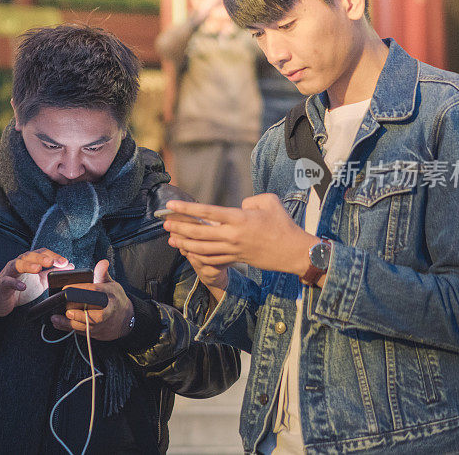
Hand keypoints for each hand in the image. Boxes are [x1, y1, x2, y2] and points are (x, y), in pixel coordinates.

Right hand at [0, 249, 66, 316]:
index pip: (42, 253)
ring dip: (28, 265)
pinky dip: (14, 283)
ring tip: (38, 269)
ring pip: (17, 264)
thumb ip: (53, 272)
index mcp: (29, 261)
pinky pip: (7, 281)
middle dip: (41, 258)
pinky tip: (22, 286)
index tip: (65, 262)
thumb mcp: (40, 281)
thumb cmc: (19, 288)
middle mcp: (18, 263)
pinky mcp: (2, 285)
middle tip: (52, 262)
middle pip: (29, 255)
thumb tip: (69, 266)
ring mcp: (9, 273)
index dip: (53, 256)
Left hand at [51, 259, 133, 340]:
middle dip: (81, 314)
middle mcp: (107, 313)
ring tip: (55, 318)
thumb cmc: (116, 300)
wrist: (126, 320)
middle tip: (67, 311)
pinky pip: (80, 332)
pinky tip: (57, 323)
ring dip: (69, 324)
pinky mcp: (95, 333)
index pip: (95, 292)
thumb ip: (103, 274)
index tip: (67, 288)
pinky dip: (68, 329)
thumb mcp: (112, 285)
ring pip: (85, 327)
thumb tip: (102, 262)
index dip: (81, 289)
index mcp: (110, 298)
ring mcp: (101, 326)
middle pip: (95, 316)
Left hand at [163, 195, 318, 280]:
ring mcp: (234, 249)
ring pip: (203, 249)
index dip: (187, 209)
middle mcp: (233, 235)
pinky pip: (212, 259)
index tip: (171, 205)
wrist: (294, 252)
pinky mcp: (237, 259)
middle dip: (179, 228)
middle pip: (199, 233)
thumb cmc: (284, 224)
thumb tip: (240, 206)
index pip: (207, 213)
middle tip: (165, 224)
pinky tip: (189, 252)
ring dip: (184, 244)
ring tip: (171, 239)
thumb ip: (251, 200)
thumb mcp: (270, 202)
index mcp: (240, 218)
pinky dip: (198, 256)